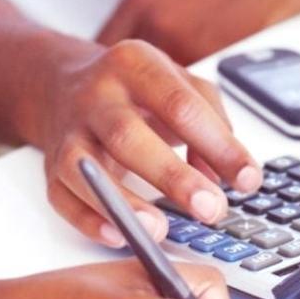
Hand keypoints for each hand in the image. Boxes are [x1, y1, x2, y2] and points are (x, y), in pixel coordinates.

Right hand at [33, 40, 260, 245]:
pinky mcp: (52, 165)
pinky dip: (88, 219)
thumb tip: (228, 174)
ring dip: (124, 202)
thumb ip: (212, 121)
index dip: (217, 144)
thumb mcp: (180, 83)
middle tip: (211, 209)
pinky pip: (63, 196)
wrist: (64, 84)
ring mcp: (69, 130)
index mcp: (134, 64)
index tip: (248, 180)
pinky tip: (118, 234)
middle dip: (172, 176)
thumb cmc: (134, 90)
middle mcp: (97, 94)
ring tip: (160, 231)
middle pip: (129, 135)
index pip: (180, 104)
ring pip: (87, 167)